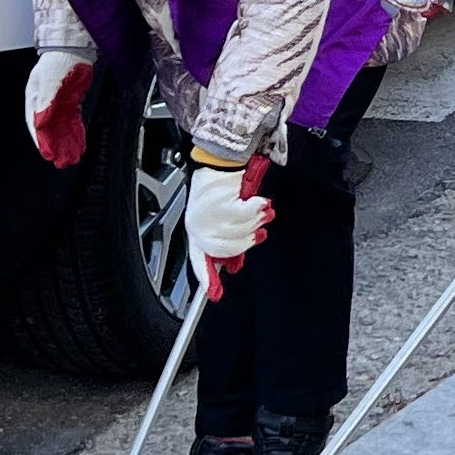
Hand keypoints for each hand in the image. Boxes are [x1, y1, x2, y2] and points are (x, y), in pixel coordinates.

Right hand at [25, 51, 93, 168]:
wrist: (72, 50)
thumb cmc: (57, 62)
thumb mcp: (49, 82)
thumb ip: (45, 103)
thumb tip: (39, 123)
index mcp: (35, 99)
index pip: (36, 126)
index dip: (42, 141)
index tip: (47, 154)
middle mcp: (46, 104)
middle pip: (50, 130)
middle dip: (56, 147)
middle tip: (61, 162)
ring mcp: (59, 104)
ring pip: (62, 128)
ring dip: (66, 142)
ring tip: (72, 157)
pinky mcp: (71, 102)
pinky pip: (73, 121)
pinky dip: (76, 132)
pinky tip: (79, 142)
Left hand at [186, 159, 272, 300]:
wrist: (220, 160)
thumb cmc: (219, 186)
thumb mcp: (220, 217)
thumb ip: (227, 239)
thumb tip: (233, 263)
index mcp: (196, 230)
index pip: (198, 260)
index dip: (207, 278)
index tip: (213, 294)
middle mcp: (199, 225)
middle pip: (225, 249)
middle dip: (246, 241)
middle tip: (257, 231)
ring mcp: (209, 216)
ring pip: (238, 233)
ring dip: (254, 221)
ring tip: (257, 209)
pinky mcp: (221, 204)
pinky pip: (245, 216)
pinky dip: (256, 208)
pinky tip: (258, 202)